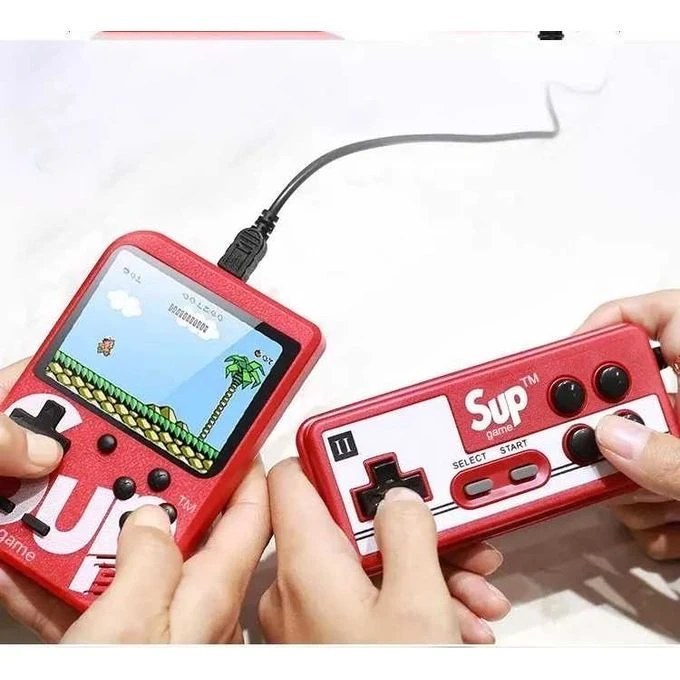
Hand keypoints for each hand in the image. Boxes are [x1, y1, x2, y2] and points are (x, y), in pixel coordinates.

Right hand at [0, 357, 270, 641]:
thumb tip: (150, 518)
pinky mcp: (114, 637)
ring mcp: (151, 618)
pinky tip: (34, 547)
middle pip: (182, 521)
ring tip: (73, 484)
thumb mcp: (133, 624)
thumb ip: (148, 561)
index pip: (249, 508)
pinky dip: (62, 567)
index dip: (244, 464)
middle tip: (128, 449)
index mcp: (211, 589)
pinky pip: (90, 588)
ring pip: (128, 550)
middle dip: (153, 483)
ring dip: (98, 520)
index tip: (231, 428)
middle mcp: (188, 600)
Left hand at [258, 458, 509, 643]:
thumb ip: (408, 531)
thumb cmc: (386, 679)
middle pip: (345, 520)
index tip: (370, 441)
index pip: (294, 474)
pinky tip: (455, 615)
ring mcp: (309, 615)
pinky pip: (364, 598)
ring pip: (363, 562)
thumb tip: (398, 497)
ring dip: (420, 565)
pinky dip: (407, 596)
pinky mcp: (327, 637)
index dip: (332, 450)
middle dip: (407, 523)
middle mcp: (295, 586)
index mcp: (306, 562)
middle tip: (449, 527)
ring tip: (471, 587)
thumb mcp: (418, 601)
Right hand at [577, 290, 679, 559]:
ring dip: (631, 486)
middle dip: (609, 435)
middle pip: (631, 393)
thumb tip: (612, 441)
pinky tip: (673, 534)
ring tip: (650, 511)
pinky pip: (659, 487)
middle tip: (593, 457)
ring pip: (639, 447)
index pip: (651, 314)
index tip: (561, 370)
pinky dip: (656, 516)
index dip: (599, 333)